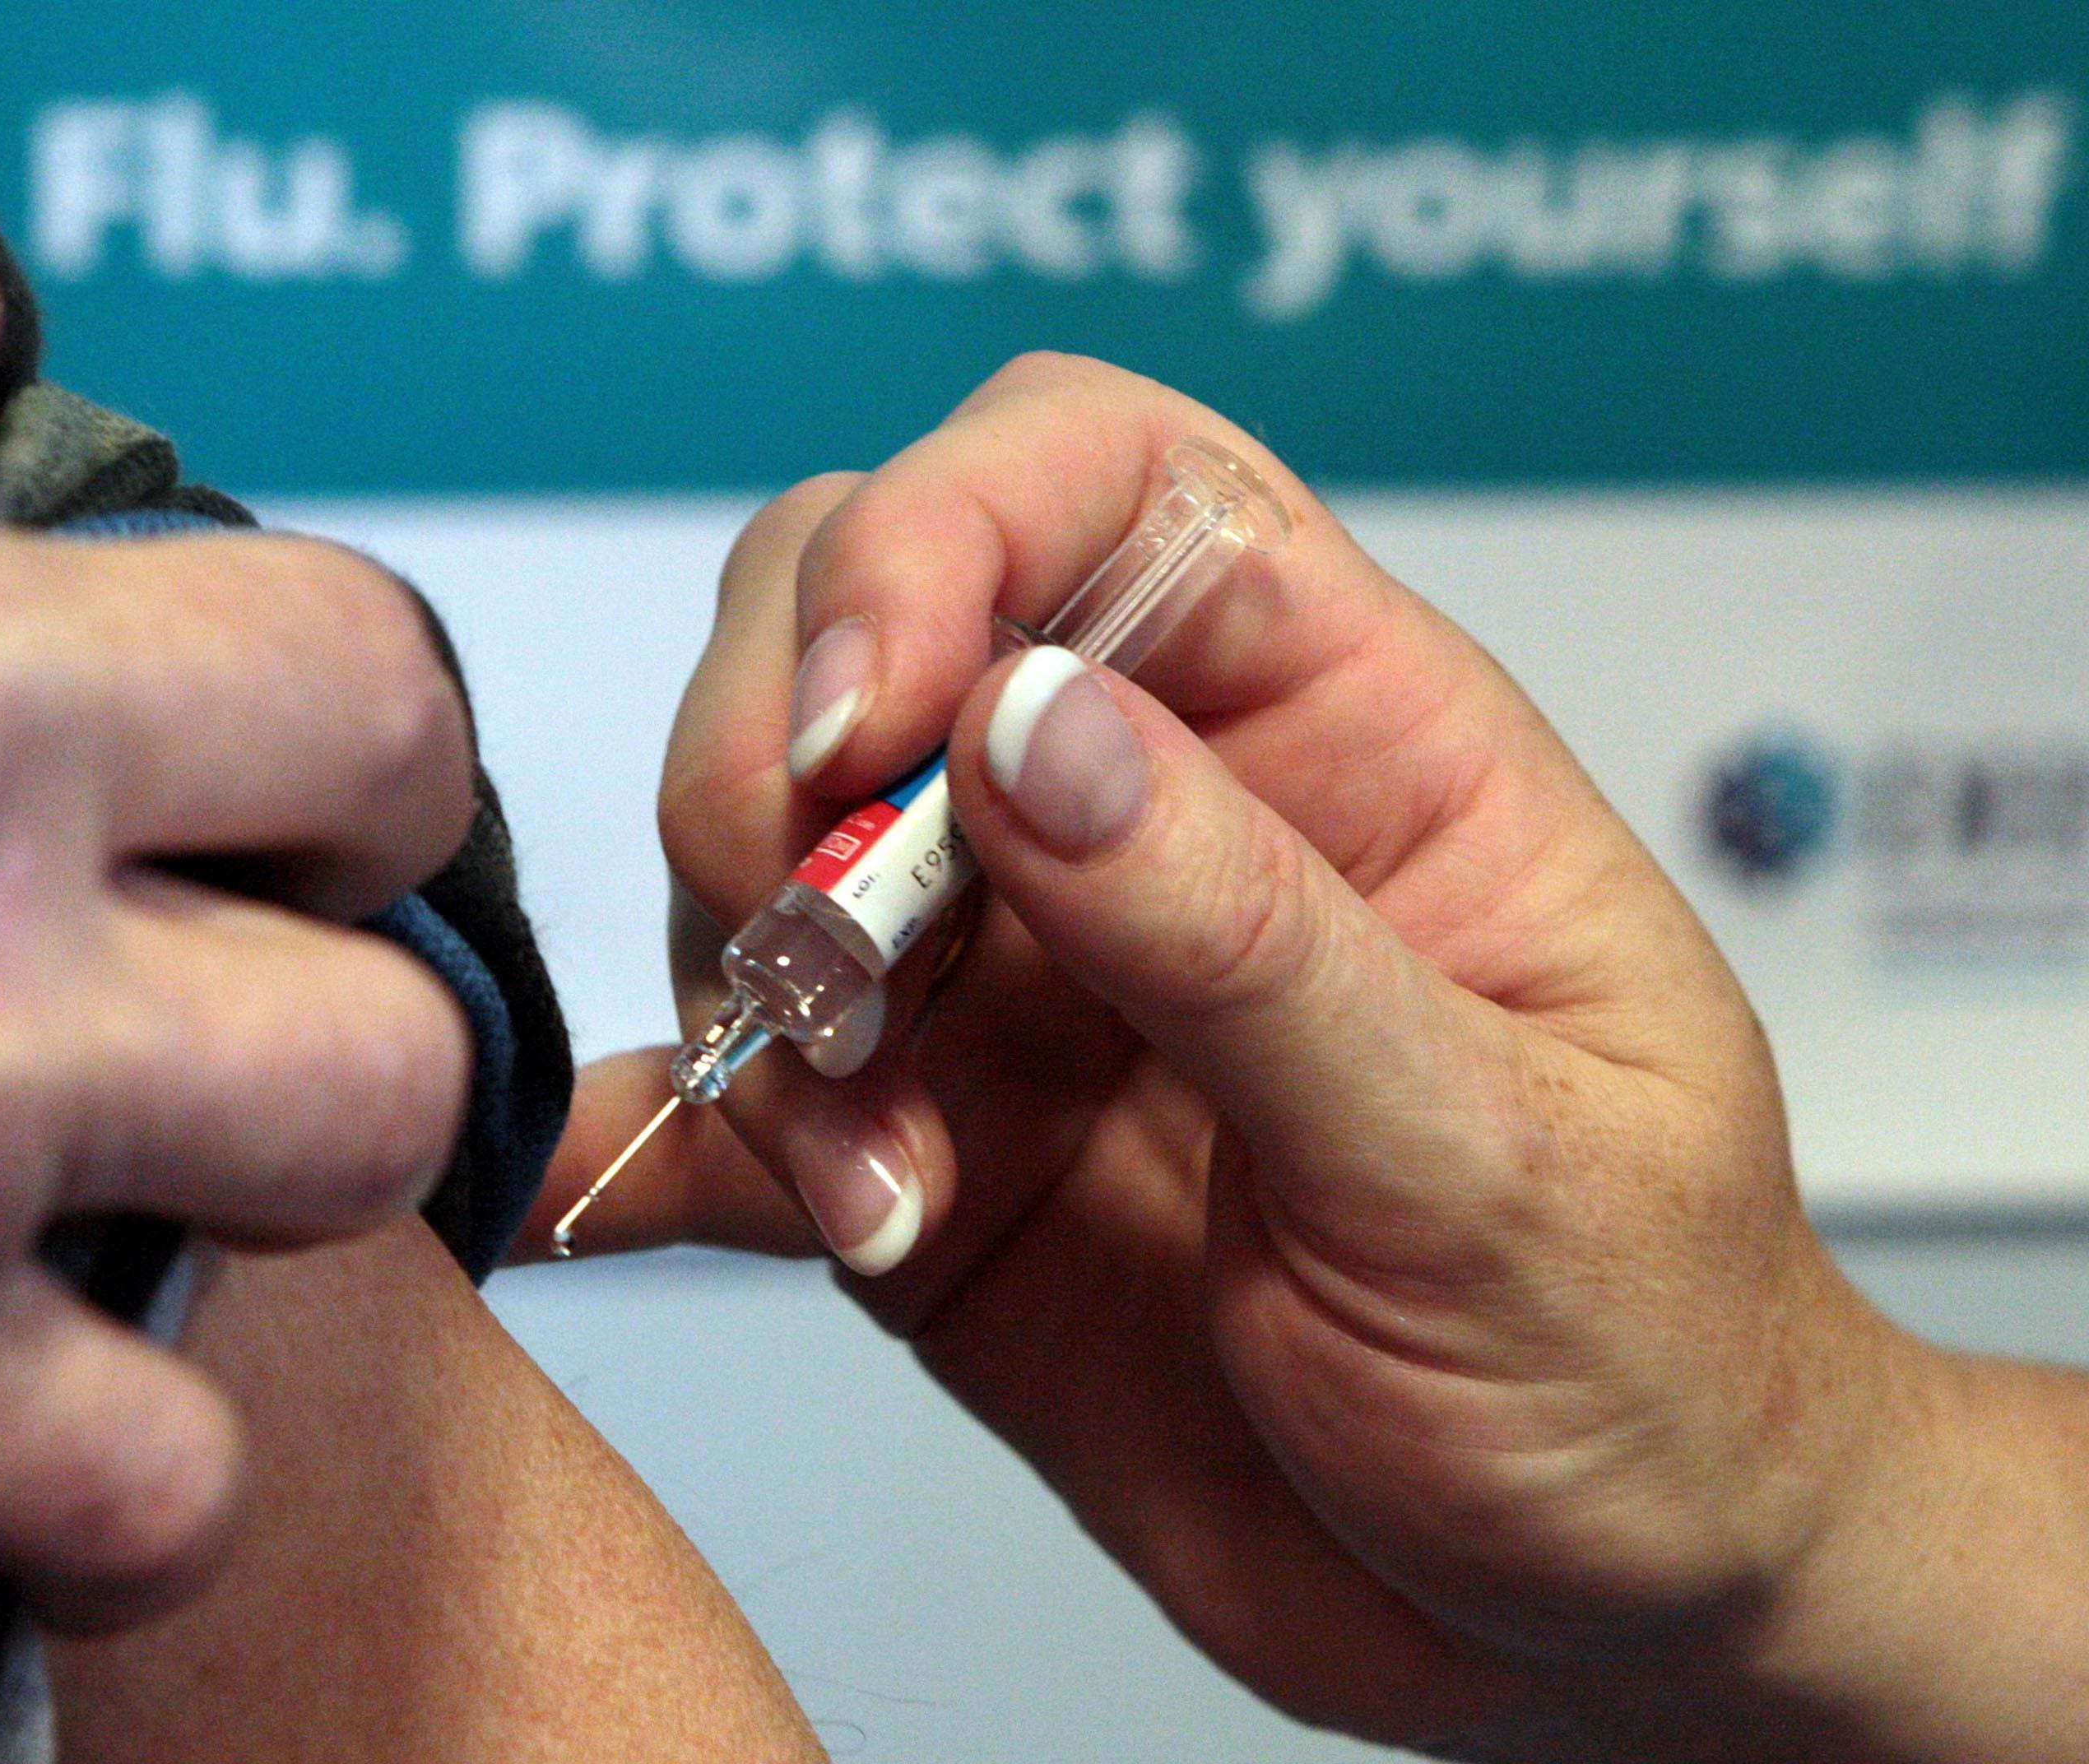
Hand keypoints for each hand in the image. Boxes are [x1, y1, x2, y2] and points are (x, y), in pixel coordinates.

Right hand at [524, 355, 2088, 1758]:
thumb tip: (1021, 727)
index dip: (941, 530)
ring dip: (756, 1005)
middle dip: (774, 768)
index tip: (869, 722)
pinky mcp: (921, 1155)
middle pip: (852, 617)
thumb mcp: (1491, 1157)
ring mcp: (1013, 990)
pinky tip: (591, 1200)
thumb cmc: (1644, 1356)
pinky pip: (728, 1101)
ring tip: (880, 1194)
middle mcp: (1145, 824)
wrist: (1596, 1619)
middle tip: (831, 984)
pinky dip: (645, 1135)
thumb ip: (1249, 940)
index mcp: (1341, 736)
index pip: (1093, 478)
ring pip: (759, 853)